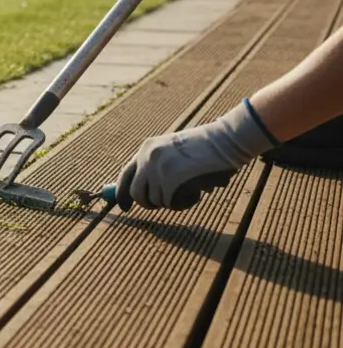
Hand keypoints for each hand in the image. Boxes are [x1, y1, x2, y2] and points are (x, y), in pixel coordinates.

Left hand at [116, 100, 276, 210]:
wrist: (225, 140)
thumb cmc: (206, 148)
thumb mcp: (174, 152)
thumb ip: (157, 167)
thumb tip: (141, 195)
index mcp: (147, 148)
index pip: (125, 175)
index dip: (122, 193)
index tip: (124, 207)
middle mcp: (147, 157)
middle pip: (136, 193)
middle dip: (148, 203)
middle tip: (165, 204)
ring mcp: (157, 168)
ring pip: (155, 200)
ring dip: (171, 202)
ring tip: (189, 192)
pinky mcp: (170, 179)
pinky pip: (169, 203)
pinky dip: (182, 203)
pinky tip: (196, 193)